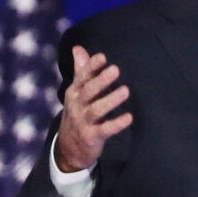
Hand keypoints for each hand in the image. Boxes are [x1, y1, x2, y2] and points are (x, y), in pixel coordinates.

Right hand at [52, 45, 131, 173]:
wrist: (68, 148)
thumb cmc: (77, 114)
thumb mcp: (76, 92)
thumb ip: (81, 70)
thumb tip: (78, 48)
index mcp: (74, 92)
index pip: (82, 77)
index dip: (91, 67)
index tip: (103, 57)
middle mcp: (77, 105)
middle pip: (89, 91)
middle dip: (101, 80)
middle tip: (116, 69)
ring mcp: (83, 122)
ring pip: (97, 109)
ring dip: (111, 100)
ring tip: (126, 91)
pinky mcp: (92, 137)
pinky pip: (105, 129)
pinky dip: (117, 124)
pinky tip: (129, 117)